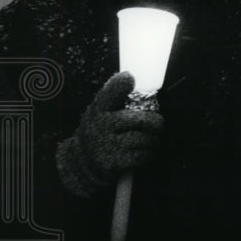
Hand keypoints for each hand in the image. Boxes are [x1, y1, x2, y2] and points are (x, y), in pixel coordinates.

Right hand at [56, 72, 163, 196]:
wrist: (83, 163)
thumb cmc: (100, 131)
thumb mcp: (101, 110)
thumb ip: (115, 94)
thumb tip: (130, 76)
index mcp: (99, 110)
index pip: (109, 93)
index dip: (119, 84)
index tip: (130, 77)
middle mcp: (101, 126)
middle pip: (142, 120)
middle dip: (156, 123)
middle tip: (158, 125)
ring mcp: (107, 146)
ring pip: (146, 139)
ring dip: (154, 140)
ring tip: (150, 140)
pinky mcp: (114, 163)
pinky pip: (143, 155)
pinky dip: (149, 154)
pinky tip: (145, 153)